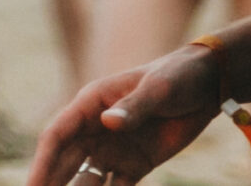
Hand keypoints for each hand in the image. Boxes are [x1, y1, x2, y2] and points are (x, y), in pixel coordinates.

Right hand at [27, 48, 223, 185]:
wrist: (208, 85)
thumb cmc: (178, 76)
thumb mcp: (158, 88)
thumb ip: (135, 106)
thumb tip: (108, 122)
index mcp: (92, 103)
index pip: (56, 136)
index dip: (42, 163)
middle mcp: (95, 129)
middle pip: (64, 163)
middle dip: (50, 185)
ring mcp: (113, 149)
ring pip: (84, 181)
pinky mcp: (133, 167)